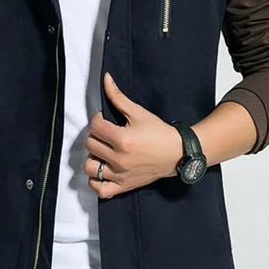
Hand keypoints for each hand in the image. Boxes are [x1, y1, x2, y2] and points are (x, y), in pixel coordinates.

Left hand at [84, 72, 181, 198]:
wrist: (178, 153)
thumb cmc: (160, 133)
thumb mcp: (138, 112)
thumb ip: (118, 97)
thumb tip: (106, 79)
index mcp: (122, 139)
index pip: (94, 127)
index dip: (97, 120)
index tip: (105, 120)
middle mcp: (119, 159)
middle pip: (90, 145)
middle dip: (96, 136)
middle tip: (106, 134)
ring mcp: (120, 174)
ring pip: (90, 167)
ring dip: (93, 158)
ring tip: (102, 152)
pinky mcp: (124, 186)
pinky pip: (100, 190)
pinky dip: (96, 182)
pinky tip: (102, 171)